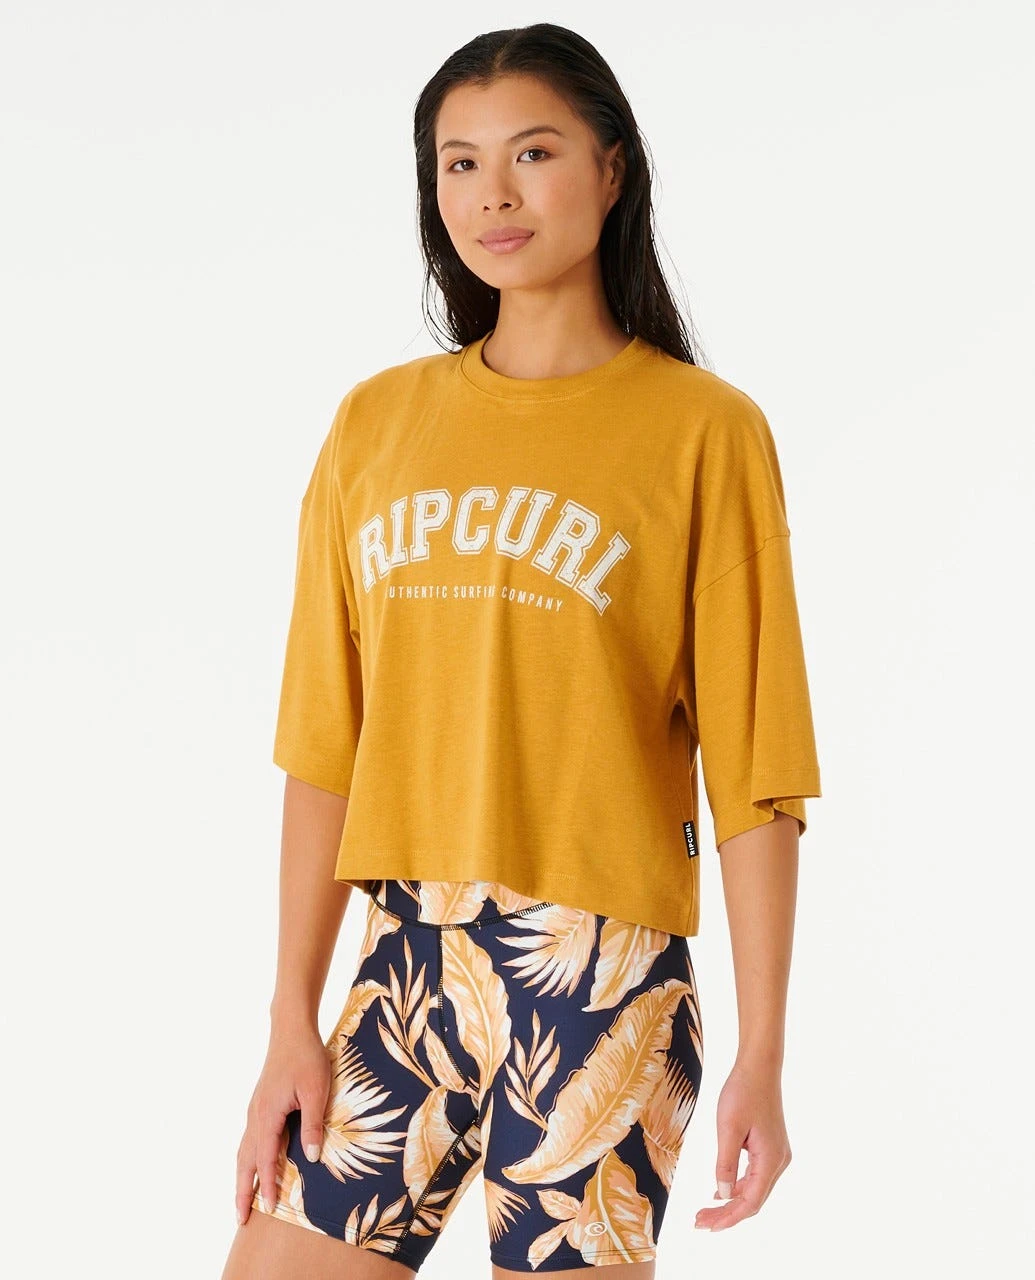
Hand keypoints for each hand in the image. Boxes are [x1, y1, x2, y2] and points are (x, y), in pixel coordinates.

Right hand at [234, 1022, 330, 1227]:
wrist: (291, 1030)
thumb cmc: (307, 1057)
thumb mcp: (317, 1090)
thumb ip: (314, 1124)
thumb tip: (312, 1158)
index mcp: (269, 1114)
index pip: (266, 1157)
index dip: (267, 1183)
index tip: (267, 1208)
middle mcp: (256, 1115)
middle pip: (245, 1160)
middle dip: (242, 1190)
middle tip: (240, 1219)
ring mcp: (255, 1109)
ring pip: (244, 1150)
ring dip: (241, 1177)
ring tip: (241, 1200)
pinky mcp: (260, 1104)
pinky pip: (249, 1138)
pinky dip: (247, 1159)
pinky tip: (252, 1165)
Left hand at [694, 1058, 791, 1231]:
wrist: (759, 1067)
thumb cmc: (743, 1092)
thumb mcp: (728, 1127)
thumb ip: (725, 1163)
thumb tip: (722, 1194)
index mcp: (771, 1160)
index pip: (751, 1201)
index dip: (729, 1217)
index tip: (708, 1226)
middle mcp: (778, 1162)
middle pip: (753, 1200)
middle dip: (727, 1213)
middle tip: (700, 1221)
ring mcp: (776, 1155)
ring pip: (754, 1189)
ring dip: (731, 1201)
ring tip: (705, 1211)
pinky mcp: (771, 1148)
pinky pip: (755, 1176)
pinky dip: (738, 1186)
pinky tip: (721, 1192)